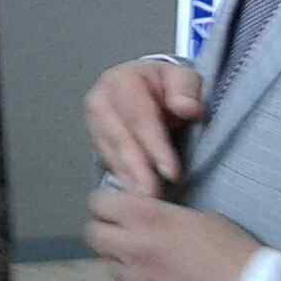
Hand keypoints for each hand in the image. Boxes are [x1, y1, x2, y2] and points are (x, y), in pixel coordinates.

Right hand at [83, 57, 205, 197]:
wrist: (146, 86)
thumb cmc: (168, 85)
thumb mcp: (184, 77)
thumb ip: (187, 89)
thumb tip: (187, 109)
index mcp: (121, 80)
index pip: (140, 117)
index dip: (155, 146)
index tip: (171, 173)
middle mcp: (100, 100)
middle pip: (120, 138)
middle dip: (137, 169)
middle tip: (152, 196)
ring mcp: (93, 122)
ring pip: (111, 154)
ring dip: (128, 179)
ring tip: (144, 202)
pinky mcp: (95, 140)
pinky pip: (108, 162)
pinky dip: (123, 180)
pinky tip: (133, 197)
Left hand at [85, 189, 261, 280]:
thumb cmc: (236, 254)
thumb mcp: (201, 219)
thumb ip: (166, 219)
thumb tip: (152, 224)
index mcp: (146, 218)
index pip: (99, 204)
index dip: (106, 205)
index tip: (116, 209)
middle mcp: (132, 249)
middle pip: (94, 237)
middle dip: (107, 234)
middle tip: (127, 238)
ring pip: (114, 270)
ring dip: (128, 266)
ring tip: (158, 270)